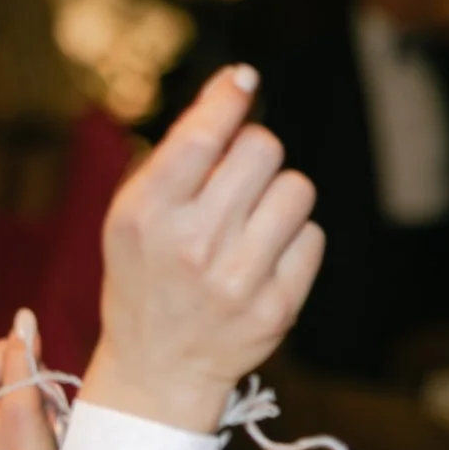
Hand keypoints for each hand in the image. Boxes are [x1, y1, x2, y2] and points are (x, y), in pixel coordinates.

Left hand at [0, 305, 57, 449]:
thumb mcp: (27, 407)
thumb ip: (24, 359)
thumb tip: (24, 314)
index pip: (4, 349)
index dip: (31, 369)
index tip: (37, 404)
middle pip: (10, 363)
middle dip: (34, 384)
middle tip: (40, 419)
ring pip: (19, 379)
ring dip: (39, 398)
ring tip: (39, 429)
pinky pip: (18, 397)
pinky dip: (35, 410)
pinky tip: (37, 432)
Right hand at [85, 67, 319, 434]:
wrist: (157, 368)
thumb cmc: (147, 274)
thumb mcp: (135, 214)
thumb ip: (180, 150)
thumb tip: (237, 81)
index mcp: (146, 216)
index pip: (201, 135)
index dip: (229, 98)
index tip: (243, 82)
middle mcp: (190, 246)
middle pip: (262, 149)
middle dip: (253, 155)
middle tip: (235, 184)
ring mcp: (237, 280)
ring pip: (296, 189)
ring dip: (278, 197)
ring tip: (250, 225)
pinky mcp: (276, 308)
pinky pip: (312, 237)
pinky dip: (293, 241)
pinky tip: (263, 260)